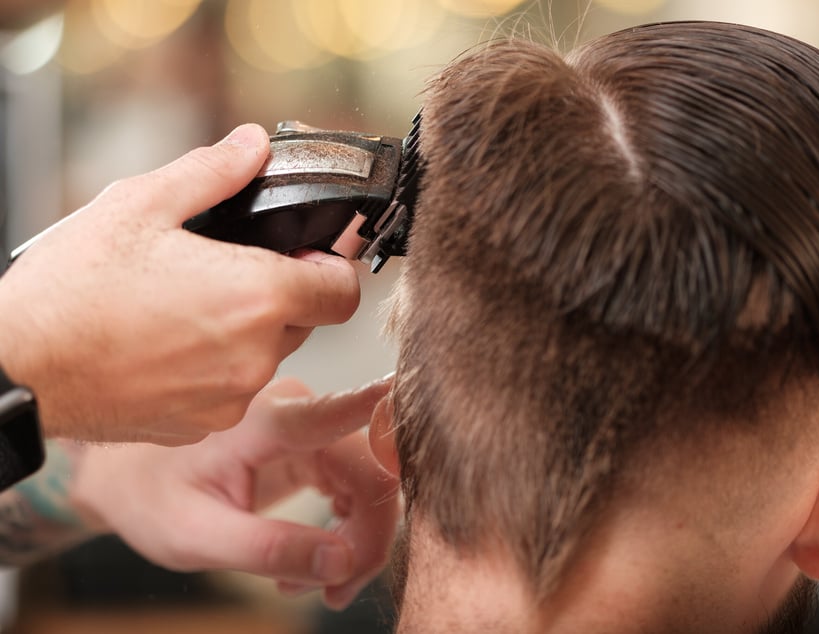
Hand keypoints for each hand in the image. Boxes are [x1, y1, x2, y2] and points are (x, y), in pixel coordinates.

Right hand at [0, 125, 359, 443]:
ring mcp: (230, 398)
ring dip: (247, 332)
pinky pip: (231, 391)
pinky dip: (216, 369)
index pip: (344, 290)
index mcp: (257, 296)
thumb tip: (254, 145)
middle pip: (307, 321)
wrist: (17, 368)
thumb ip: (211, 173)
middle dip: (282, 294)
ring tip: (187, 306)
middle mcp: (256, 355)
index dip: (331, 267)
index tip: (303, 256)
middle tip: (227, 272)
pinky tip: (169, 345)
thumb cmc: (72, 290)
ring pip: (268, 356)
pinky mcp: (202, 426)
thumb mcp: (140, 205)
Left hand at [70, 376, 399, 608]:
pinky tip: (313, 563)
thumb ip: (271, 547)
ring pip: (371, 480)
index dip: (393, 421)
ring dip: (360, 539)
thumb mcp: (197, 536)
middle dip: (369, 536)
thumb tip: (343, 563)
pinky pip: (354, 484)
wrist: (124, 475)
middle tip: (338, 593)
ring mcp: (307, 424)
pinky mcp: (310, 443)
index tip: (438, 425)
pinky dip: (346, 530)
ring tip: (322, 588)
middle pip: (371, 467)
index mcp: (267, 421)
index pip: (345, 412)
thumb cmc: (150, 496)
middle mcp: (297, 409)